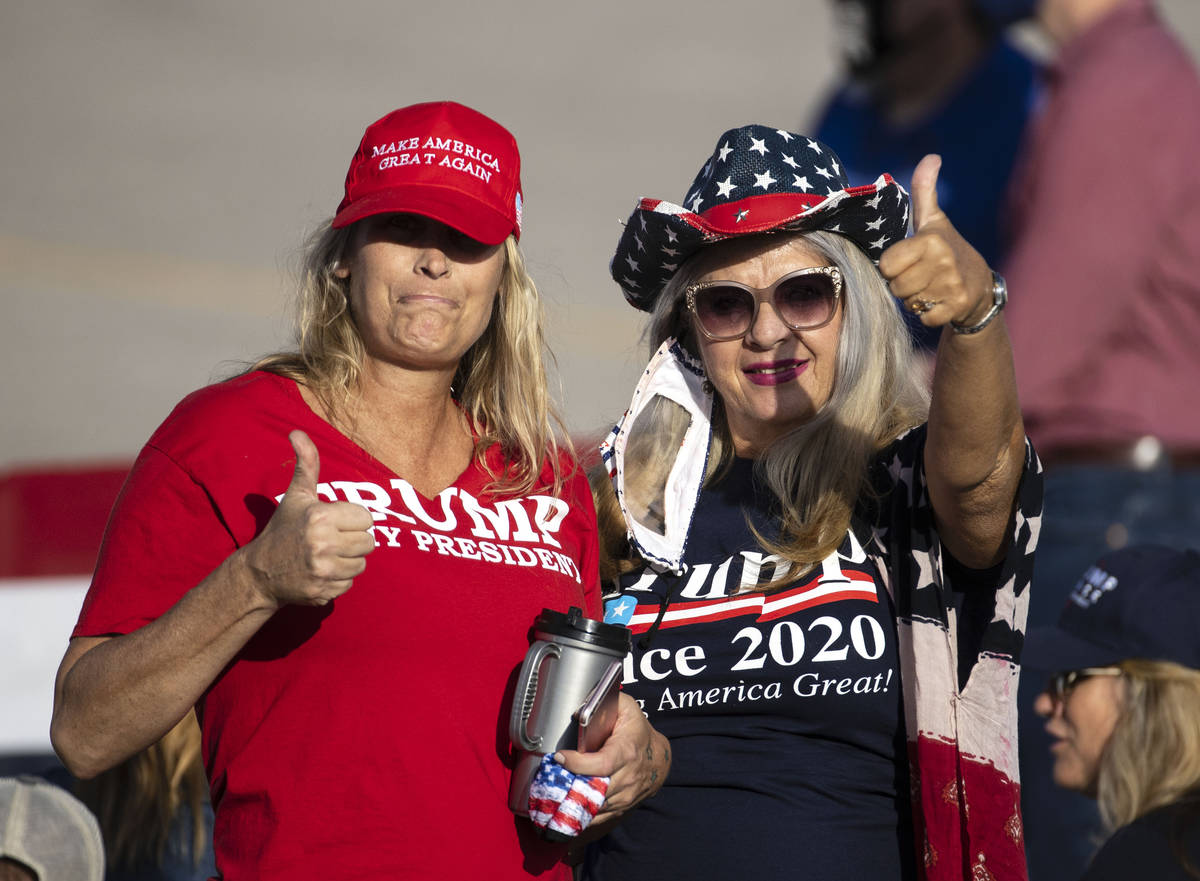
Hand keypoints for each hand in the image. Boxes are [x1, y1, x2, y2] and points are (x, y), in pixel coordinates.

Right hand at [241, 430, 374, 607]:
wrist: (259, 573)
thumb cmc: (284, 529)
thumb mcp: (297, 495)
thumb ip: (306, 464)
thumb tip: (297, 432)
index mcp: (320, 516)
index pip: (366, 519)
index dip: (353, 521)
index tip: (335, 523)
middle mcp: (322, 543)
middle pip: (368, 543)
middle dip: (353, 542)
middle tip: (331, 541)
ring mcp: (322, 570)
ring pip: (361, 565)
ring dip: (348, 562)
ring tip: (327, 556)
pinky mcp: (322, 592)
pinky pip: (349, 584)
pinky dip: (338, 580)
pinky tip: (321, 573)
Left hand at [555, 693, 669, 825]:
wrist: (659, 758)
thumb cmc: (637, 730)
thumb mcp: (627, 708)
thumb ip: (606, 701)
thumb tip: (578, 709)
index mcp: (626, 751)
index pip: (601, 764)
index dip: (578, 763)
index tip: (559, 757)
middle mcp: (627, 777)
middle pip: (595, 789)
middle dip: (570, 786)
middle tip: (550, 778)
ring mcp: (625, 795)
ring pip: (595, 806)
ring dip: (573, 802)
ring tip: (553, 793)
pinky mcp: (621, 807)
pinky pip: (599, 817)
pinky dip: (581, 815)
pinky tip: (565, 808)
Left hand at [878, 154, 993, 329]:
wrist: (981, 285)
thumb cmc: (947, 249)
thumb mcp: (934, 220)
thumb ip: (924, 191)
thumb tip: (931, 157)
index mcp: (930, 240)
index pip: (887, 265)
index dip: (893, 267)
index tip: (909, 261)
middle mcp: (942, 261)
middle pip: (895, 287)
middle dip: (903, 286)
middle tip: (921, 277)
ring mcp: (951, 285)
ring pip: (909, 303)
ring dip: (915, 300)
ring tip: (930, 288)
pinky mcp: (958, 306)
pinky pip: (925, 318)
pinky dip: (928, 315)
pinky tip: (940, 302)